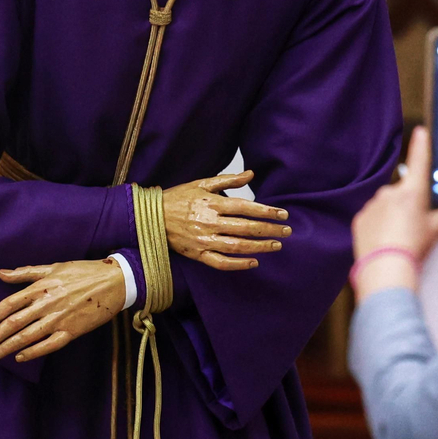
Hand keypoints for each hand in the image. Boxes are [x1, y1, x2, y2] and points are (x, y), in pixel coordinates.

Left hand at [0, 259, 124, 363]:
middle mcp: (47, 304)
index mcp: (42, 287)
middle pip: (13, 324)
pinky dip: (33, 352)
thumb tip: (1, 273)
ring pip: (27, 337)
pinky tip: (20, 358)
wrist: (116, 281)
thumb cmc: (84, 271)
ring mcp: (60, 319)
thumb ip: (26, 272)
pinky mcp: (73, 331)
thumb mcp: (54, 266)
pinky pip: (49, 345)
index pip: (9, 305)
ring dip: (6, 348)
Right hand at [162, 170, 291, 270]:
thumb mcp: (201, 183)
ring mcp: (204, 240)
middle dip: (270, 230)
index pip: (246, 208)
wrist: (151, 217)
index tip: (283, 215)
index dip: (267, 212)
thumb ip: (228, 180)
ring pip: (238, 246)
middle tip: (287, 231)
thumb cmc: (177, 198)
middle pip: (247, 228)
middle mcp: (210, 222)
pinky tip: (254, 262)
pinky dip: (239, 264)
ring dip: (260, 247)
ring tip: (276, 245)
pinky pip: (222, 263)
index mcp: (212, 203)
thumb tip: (251, 174)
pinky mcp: (198, 254)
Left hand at [350, 126, 437, 298]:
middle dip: (408, 204)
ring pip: (386, 205)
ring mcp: (373, 204)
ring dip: (392, 216)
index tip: (421, 131)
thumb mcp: (435, 232)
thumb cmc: (414, 248)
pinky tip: (384, 241)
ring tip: (398, 237)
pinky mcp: (360, 218)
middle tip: (413, 226)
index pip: (419, 162)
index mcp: (412, 192)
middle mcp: (390, 192)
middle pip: (403, 192)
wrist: (385, 269)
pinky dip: (378, 225)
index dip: (422, 145)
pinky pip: (372, 217)